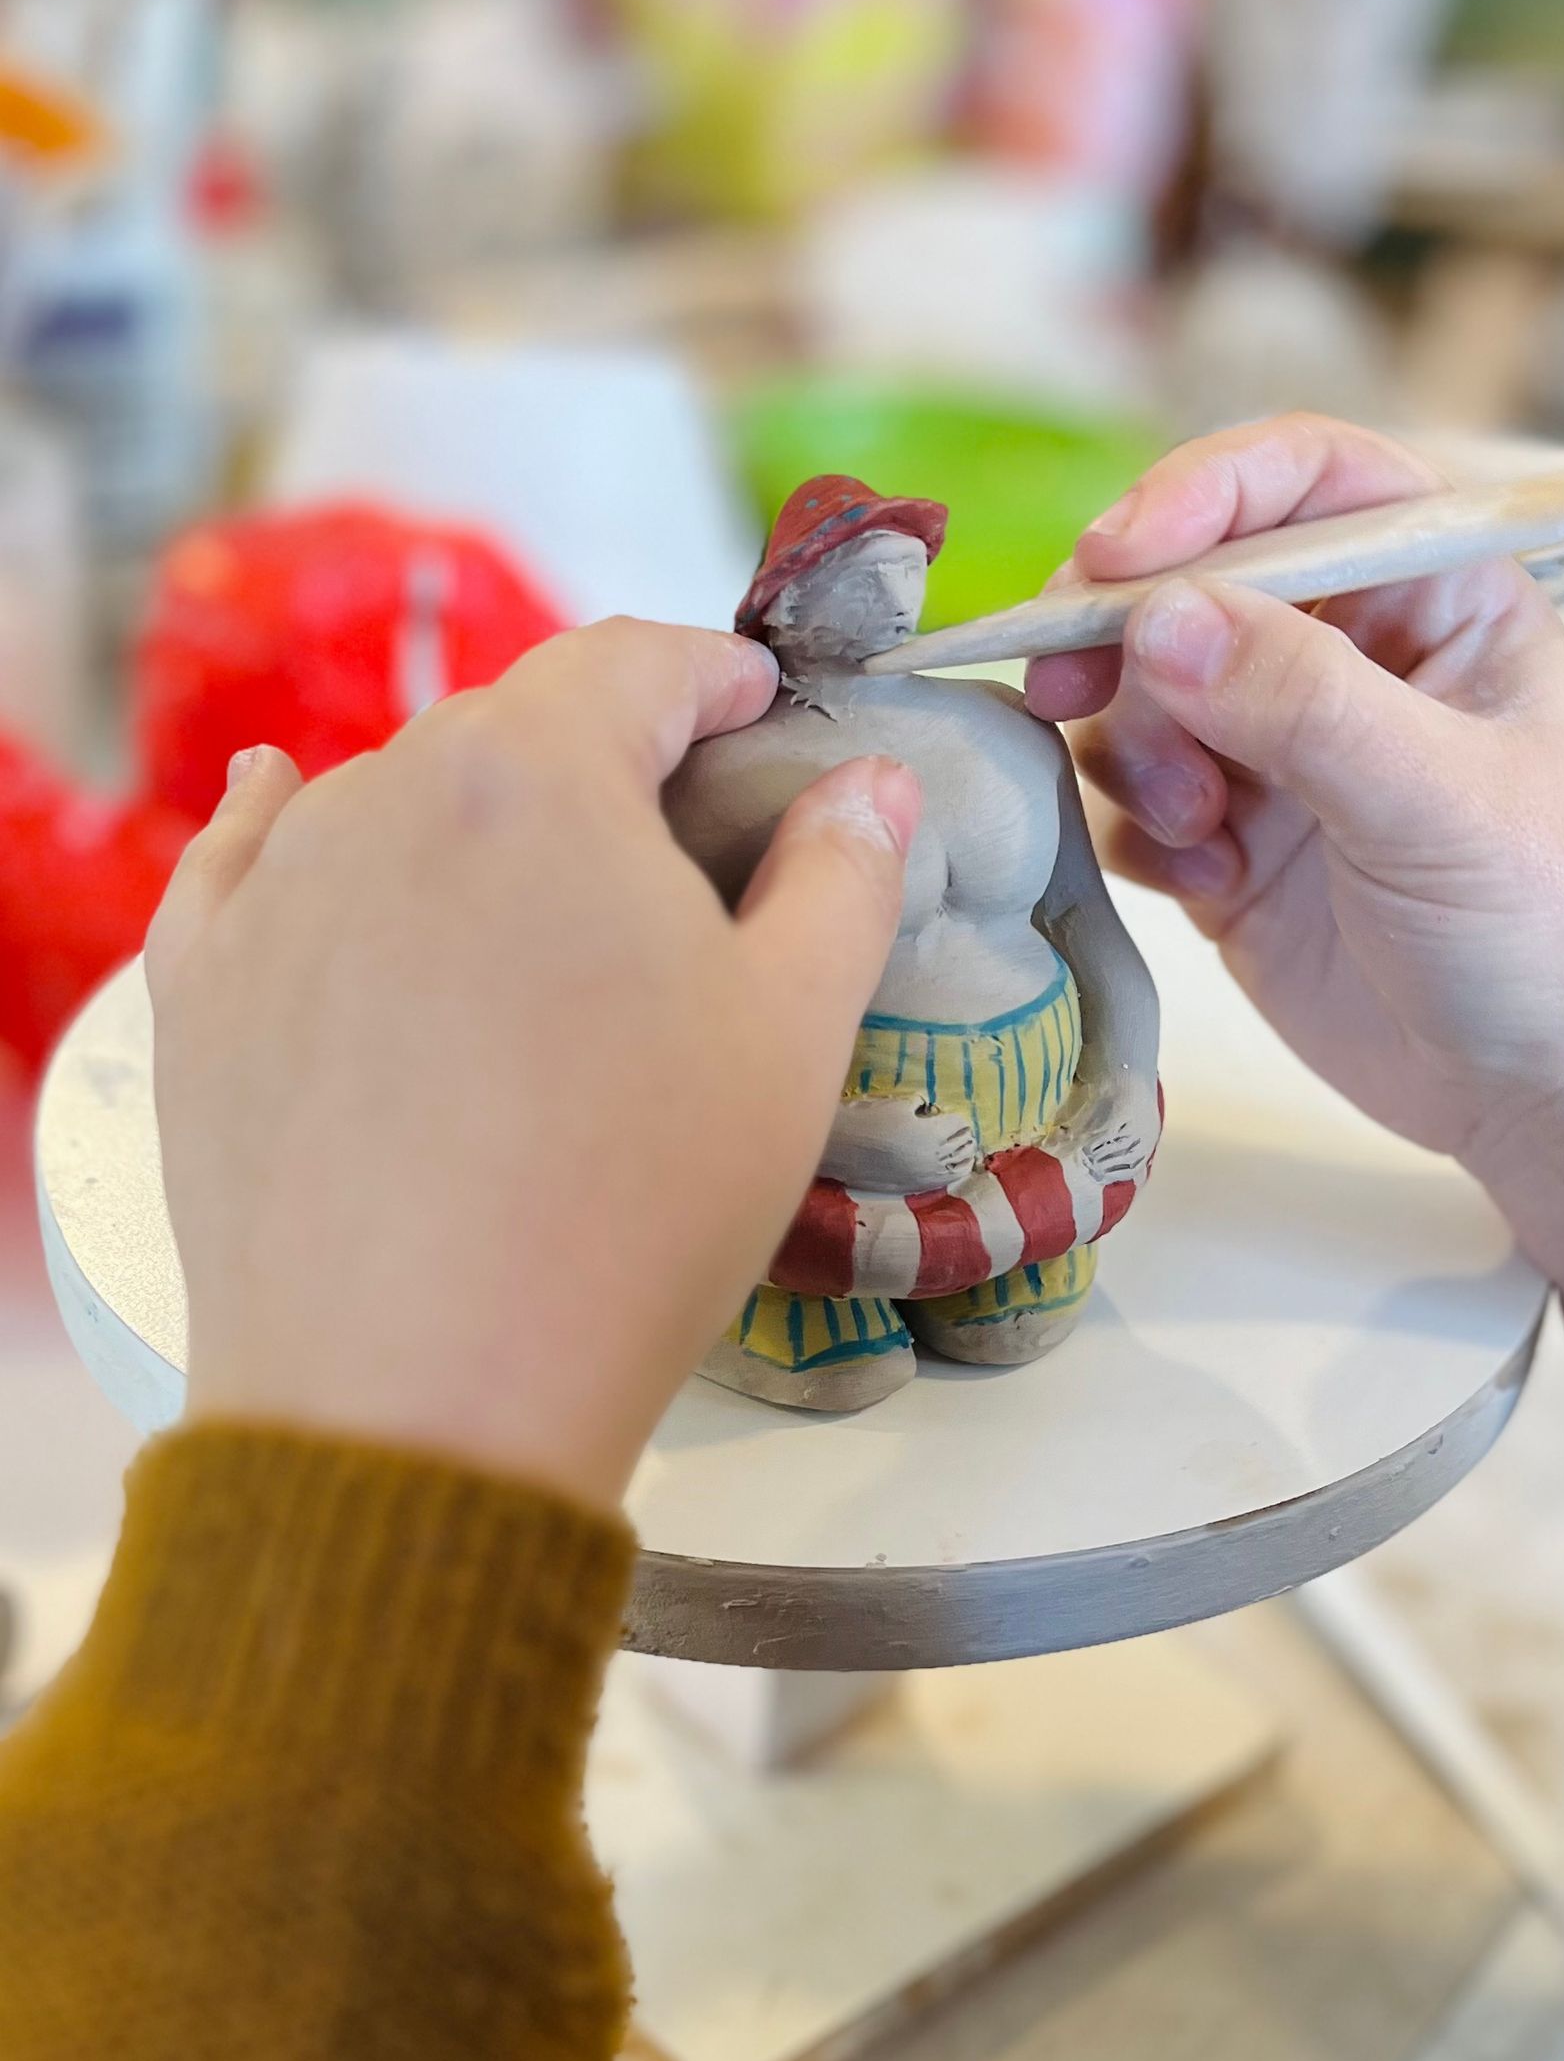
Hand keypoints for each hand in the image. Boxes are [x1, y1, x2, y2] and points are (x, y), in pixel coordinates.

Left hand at [147, 623, 919, 1510]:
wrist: (416, 1398)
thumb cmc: (631, 1209)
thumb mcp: (791, 1038)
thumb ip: (842, 881)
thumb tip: (867, 786)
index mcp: (539, 775)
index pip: (636, 662)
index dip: (712, 675)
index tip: (757, 705)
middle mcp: (384, 793)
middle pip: (513, 729)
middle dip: (601, 760)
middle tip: (674, 845)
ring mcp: (277, 891)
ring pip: (391, 800)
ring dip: (473, 822)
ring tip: (534, 912)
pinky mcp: (200, 988)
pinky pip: (245, 862)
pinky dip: (286, 828)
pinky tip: (288, 802)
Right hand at [821, 1096, 977, 1193]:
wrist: (844, 1147)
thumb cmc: (869, 1120)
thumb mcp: (898, 1105)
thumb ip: (918, 1105)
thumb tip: (926, 1107)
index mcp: (932, 1132)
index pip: (958, 1125)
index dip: (959, 1120)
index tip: (958, 1118)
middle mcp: (933, 1156)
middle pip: (961, 1147)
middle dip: (965, 1138)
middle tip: (967, 1133)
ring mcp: (924, 1174)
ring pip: (956, 1168)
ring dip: (963, 1158)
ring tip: (965, 1152)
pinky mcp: (913, 1186)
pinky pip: (941, 1182)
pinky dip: (950, 1174)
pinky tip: (950, 1170)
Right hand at [1029, 414, 1563, 1488]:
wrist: (1555, 1102)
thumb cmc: (1556, 933)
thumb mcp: (1440, 801)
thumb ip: (1300, 701)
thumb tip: (1161, 616)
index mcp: (1439, 597)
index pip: (1309, 483)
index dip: (1205, 496)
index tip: (1120, 555)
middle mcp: (1354, 654)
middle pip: (1197, 581)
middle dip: (1129, 629)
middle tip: (1070, 680)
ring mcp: (1287, 754)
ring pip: (1148, 692)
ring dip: (1137, 745)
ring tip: (1196, 824)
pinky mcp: (1236, 850)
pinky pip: (1136, 802)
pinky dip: (1140, 832)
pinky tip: (1203, 885)